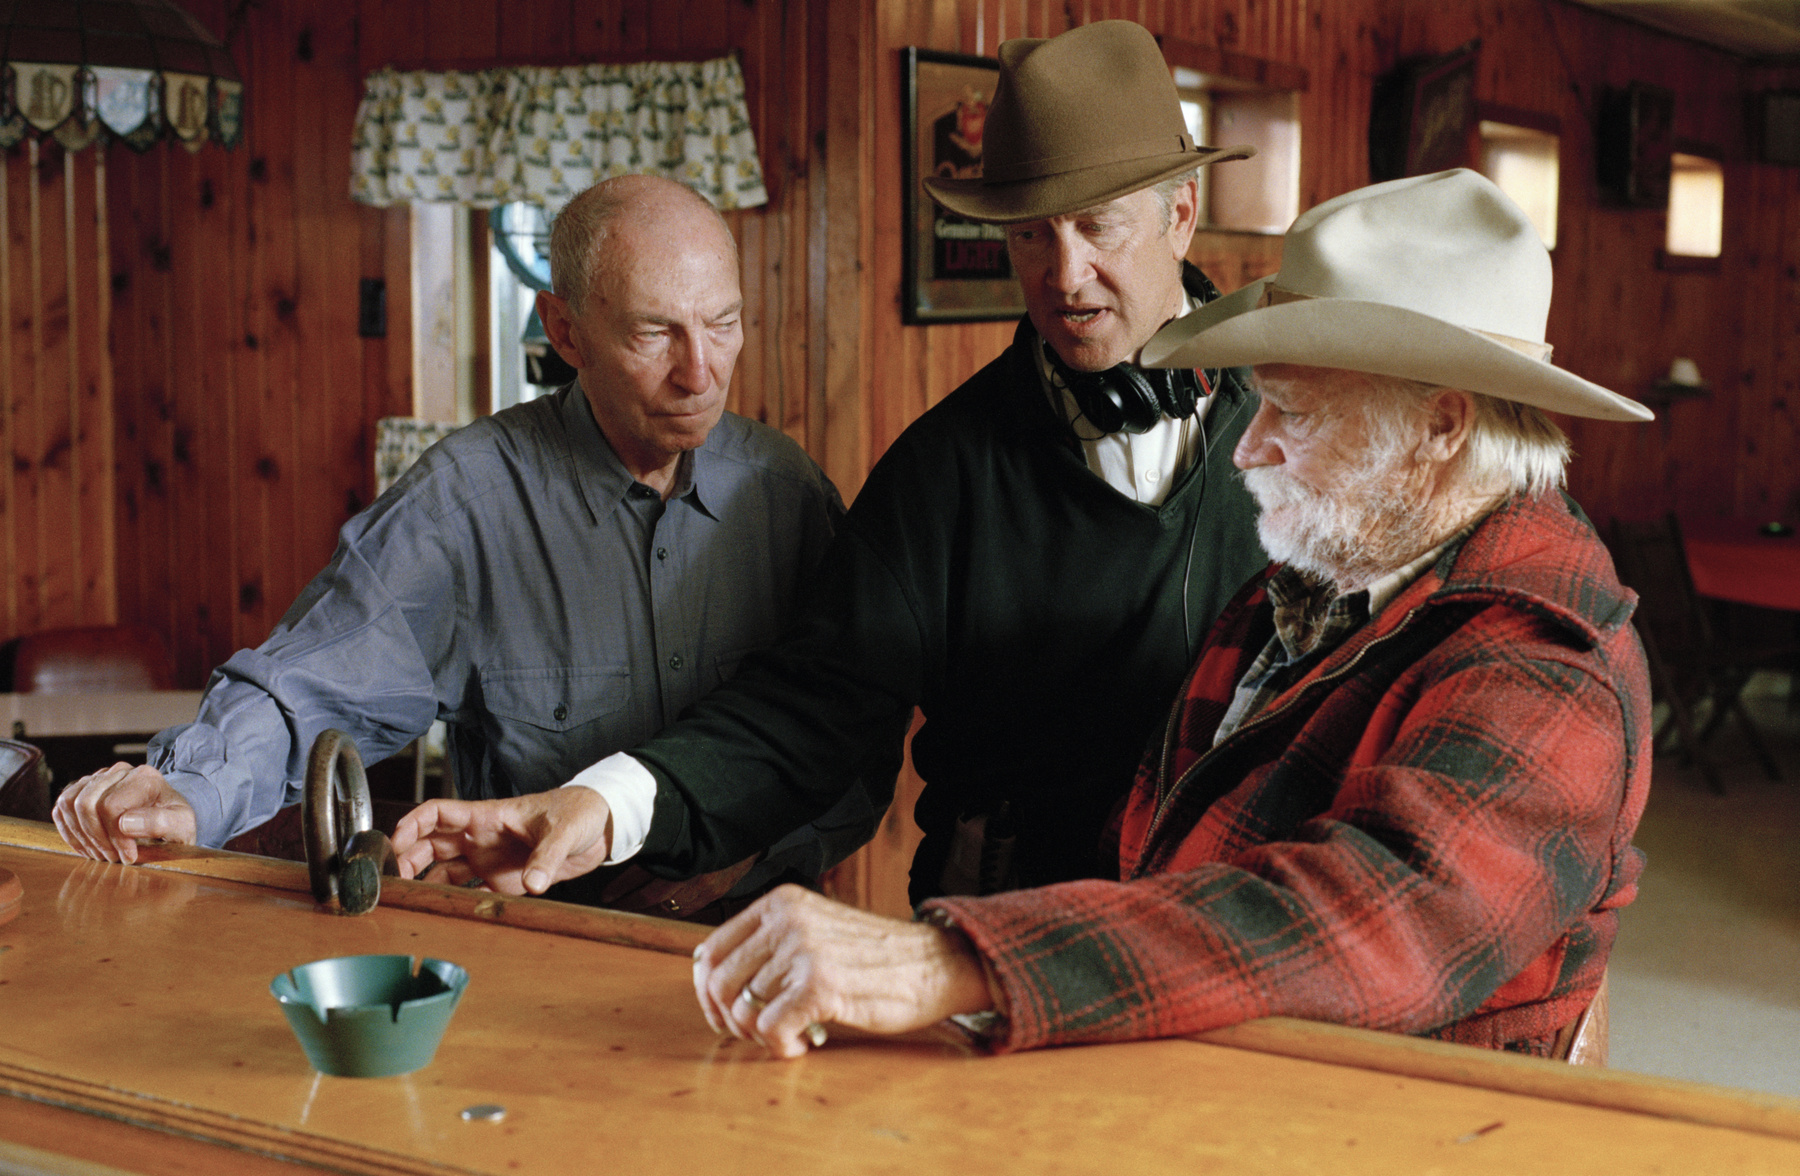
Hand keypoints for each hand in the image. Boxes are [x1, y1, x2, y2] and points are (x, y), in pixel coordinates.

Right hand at [52, 763, 197, 863]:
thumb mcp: (181, 826)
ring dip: (81, 835)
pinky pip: (61, 807)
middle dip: (96, 838)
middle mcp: (121, 771)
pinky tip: (87, 846)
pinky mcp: (84, 788)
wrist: (171, 817)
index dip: (115, 838)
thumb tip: (124, 823)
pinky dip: (69, 830)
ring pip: (69, 803)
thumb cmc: (176, 823)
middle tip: (112, 858)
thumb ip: (160, 823)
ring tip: (102, 853)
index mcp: (145, 778)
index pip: (110, 806)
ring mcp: (100, 777)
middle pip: (86, 804)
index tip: (129, 856)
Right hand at [389, 787, 611, 894]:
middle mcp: (481, 837)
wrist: (602, 826)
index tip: (394, 842)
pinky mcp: (503, 879)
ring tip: (411, 901)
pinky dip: (456, 901)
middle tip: (394, 882)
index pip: (438, 812)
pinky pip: (471, 891)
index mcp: (488, 815)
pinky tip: (446, 913)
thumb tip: (534, 882)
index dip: (412, 824)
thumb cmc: (580, 811)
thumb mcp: (563, 829)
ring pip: (445, 869)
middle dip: (408, 859)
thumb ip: (547, 855)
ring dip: (427, 882)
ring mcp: (490, 859)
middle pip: (432, 845)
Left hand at [691, 885, 993, 1058]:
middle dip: (731, 1020)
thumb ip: (772, 943)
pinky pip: (772, 1030)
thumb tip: (715, 979)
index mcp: (781, 903)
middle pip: (720, 984)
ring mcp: (803, 950)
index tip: (722, 1014)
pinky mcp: (820, 985)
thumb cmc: (877, 956)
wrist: (936, 963)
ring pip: (744, 1011)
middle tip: (759, 1033)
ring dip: (762, 1036)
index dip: (707, 992)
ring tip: (791, 1035)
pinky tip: (803, 1044)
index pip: (711, 950)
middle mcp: (787, 920)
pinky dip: (782, 1047)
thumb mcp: (816, 928)